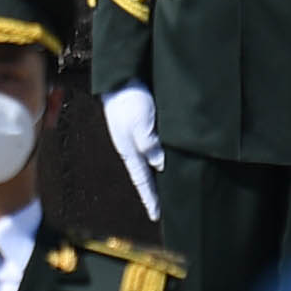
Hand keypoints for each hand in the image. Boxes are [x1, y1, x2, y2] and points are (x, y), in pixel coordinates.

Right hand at [103, 86, 167, 219]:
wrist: (120, 76)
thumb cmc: (129, 99)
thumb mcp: (140, 123)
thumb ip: (149, 145)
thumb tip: (160, 164)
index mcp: (130, 150)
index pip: (142, 180)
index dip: (150, 198)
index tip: (157, 215)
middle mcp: (133, 146)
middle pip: (146, 173)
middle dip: (154, 191)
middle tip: (165, 208)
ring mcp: (135, 135)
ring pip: (150, 160)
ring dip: (159, 174)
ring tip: (169, 188)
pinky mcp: (141, 124)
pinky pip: (153, 146)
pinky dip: (160, 156)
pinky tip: (167, 158)